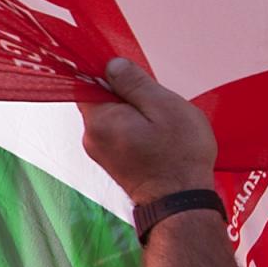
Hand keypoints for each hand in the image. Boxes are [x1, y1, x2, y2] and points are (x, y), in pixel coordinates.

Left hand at [78, 57, 218, 204]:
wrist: (181, 200)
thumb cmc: (178, 155)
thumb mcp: (163, 107)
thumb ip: (134, 83)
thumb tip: (112, 65)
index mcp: (99, 121)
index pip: (87, 83)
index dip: (108, 73)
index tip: (131, 73)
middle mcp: (91, 136)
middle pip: (100, 99)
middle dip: (126, 94)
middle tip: (155, 101)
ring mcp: (99, 150)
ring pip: (111, 115)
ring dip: (133, 112)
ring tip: (159, 122)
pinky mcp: (111, 159)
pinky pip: (117, 131)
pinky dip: (134, 126)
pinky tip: (155, 134)